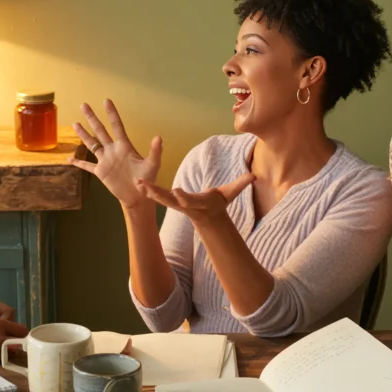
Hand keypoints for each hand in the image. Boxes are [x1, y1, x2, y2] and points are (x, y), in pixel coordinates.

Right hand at [70, 99, 162, 209]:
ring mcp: (105, 160)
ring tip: (75, 123)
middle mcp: (113, 150)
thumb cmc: (147, 179)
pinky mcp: (100, 172)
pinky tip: (68, 159)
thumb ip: (155, 152)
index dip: (111, 114)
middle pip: (100, 131)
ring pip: (92, 144)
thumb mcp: (153, 165)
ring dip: (83, 134)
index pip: (117, 126)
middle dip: (92, 118)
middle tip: (84, 105)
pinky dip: (77, 163)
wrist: (139, 196)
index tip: (106, 101)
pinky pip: (87, 166)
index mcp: (124, 146)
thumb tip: (159, 137)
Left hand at [136, 172, 255, 225]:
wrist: (209, 215)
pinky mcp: (171, 200)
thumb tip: (254, 176)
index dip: (183, 197)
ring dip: (149, 191)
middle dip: (158, 195)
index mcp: (198, 202)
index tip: (176, 191)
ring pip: (160, 198)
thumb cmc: (219, 202)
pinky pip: (157, 196)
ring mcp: (176, 204)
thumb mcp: (230, 194)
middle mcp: (185, 204)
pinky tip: (137, 184)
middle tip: (146, 188)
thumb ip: (240, 184)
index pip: (189, 200)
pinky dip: (148, 190)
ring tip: (137, 183)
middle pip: (170, 200)